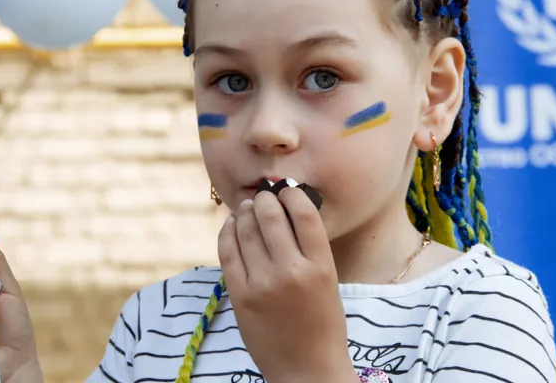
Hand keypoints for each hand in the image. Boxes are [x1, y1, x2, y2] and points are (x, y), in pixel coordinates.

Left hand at [218, 187, 357, 382]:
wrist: (306, 369)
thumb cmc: (322, 325)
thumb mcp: (328, 283)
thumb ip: (310, 250)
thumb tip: (286, 211)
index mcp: (320, 267)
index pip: (304, 214)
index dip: (292, 194)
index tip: (286, 190)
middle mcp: (291, 271)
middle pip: (271, 216)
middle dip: (265, 199)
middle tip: (263, 196)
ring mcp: (262, 284)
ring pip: (246, 230)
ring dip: (246, 212)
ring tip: (247, 207)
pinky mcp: (240, 296)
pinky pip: (228, 252)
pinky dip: (228, 232)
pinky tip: (231, 225)